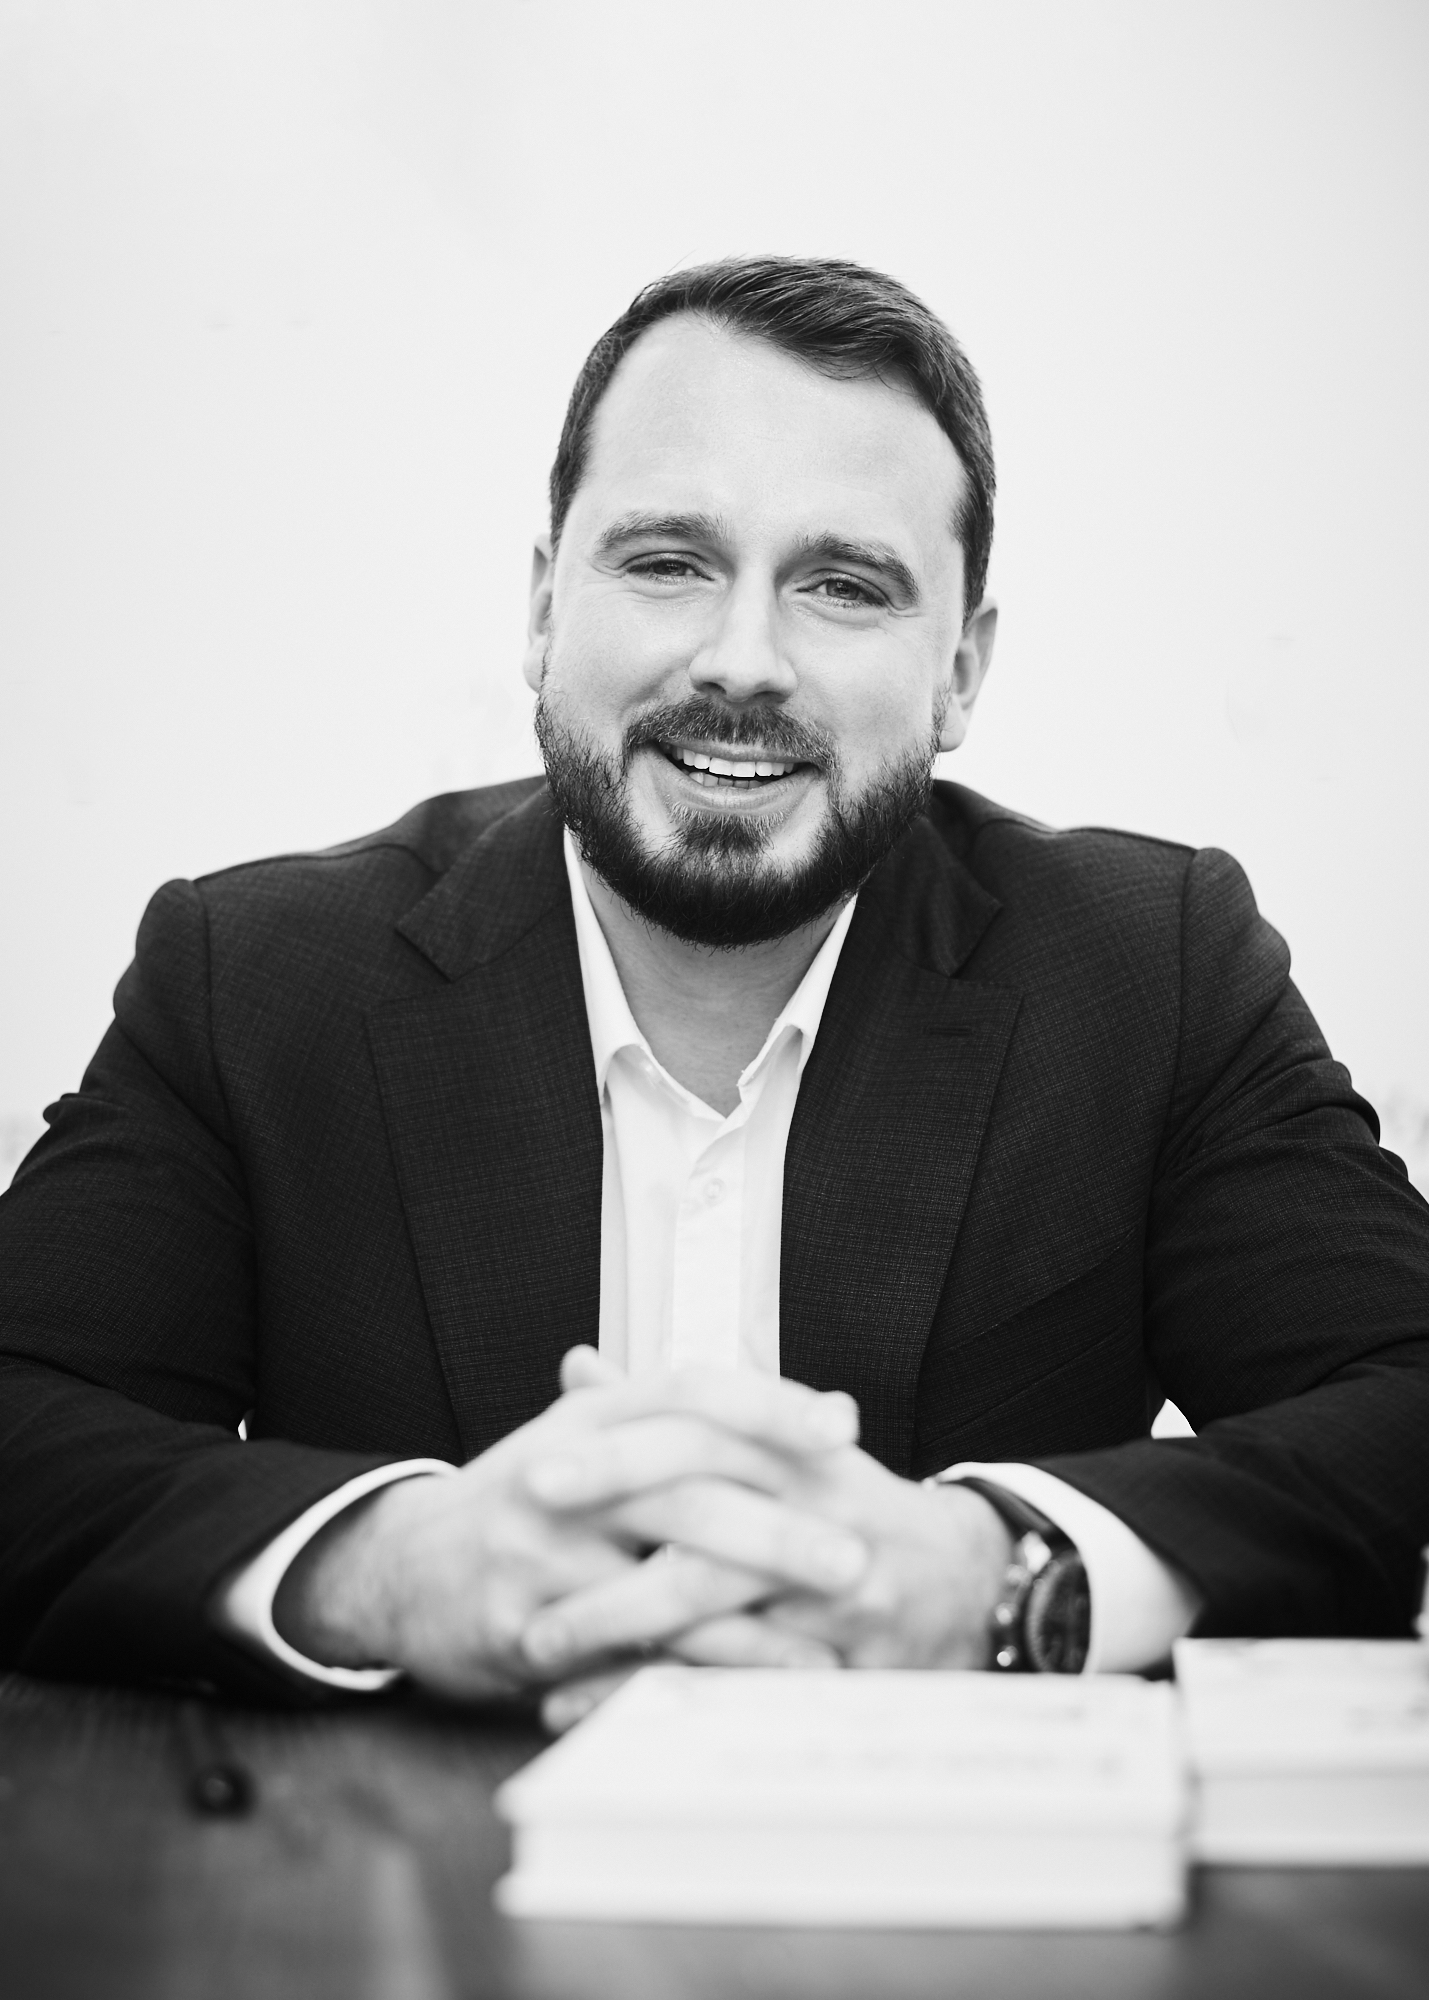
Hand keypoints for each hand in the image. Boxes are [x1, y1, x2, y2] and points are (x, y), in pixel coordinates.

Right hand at [272, 1350, 860, 1699]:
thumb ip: (689, 1423)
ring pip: (662, 1585)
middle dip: (778, 1528)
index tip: (844, 1427)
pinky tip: (753, 1691)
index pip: (688, 1391)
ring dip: (753, 1620)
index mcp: (588, 1418)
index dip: (769, 1405)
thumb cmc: (524, 1502)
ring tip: (826, 1640)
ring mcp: (538, 1553)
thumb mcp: (586, 1438)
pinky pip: (628, 1658)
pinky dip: (696, 1677)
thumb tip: (818, 1406)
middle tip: (857, 1554)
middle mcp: (562, 1473)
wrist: (401, 1571)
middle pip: (687, 1490)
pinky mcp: (523, 1628)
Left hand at [522, 1371, 1013, 1684]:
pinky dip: (650, 1696)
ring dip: (616, 1628)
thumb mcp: (777, 1442)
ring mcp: (831, 1597)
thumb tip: (579, 1368)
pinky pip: (729, 1686)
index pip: (701, 1436)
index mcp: (795, 1450)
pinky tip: (580, 1704)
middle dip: (606, 1540)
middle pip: (702, 1523)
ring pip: (713, 1610)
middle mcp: (816, 1515)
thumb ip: (674, 1410)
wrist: (965, 1583)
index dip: (619, 1453)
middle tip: (520, 1551)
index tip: (538, 1472)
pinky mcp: (837, 1668)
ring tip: (530, 1640)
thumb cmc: (844, 1504)